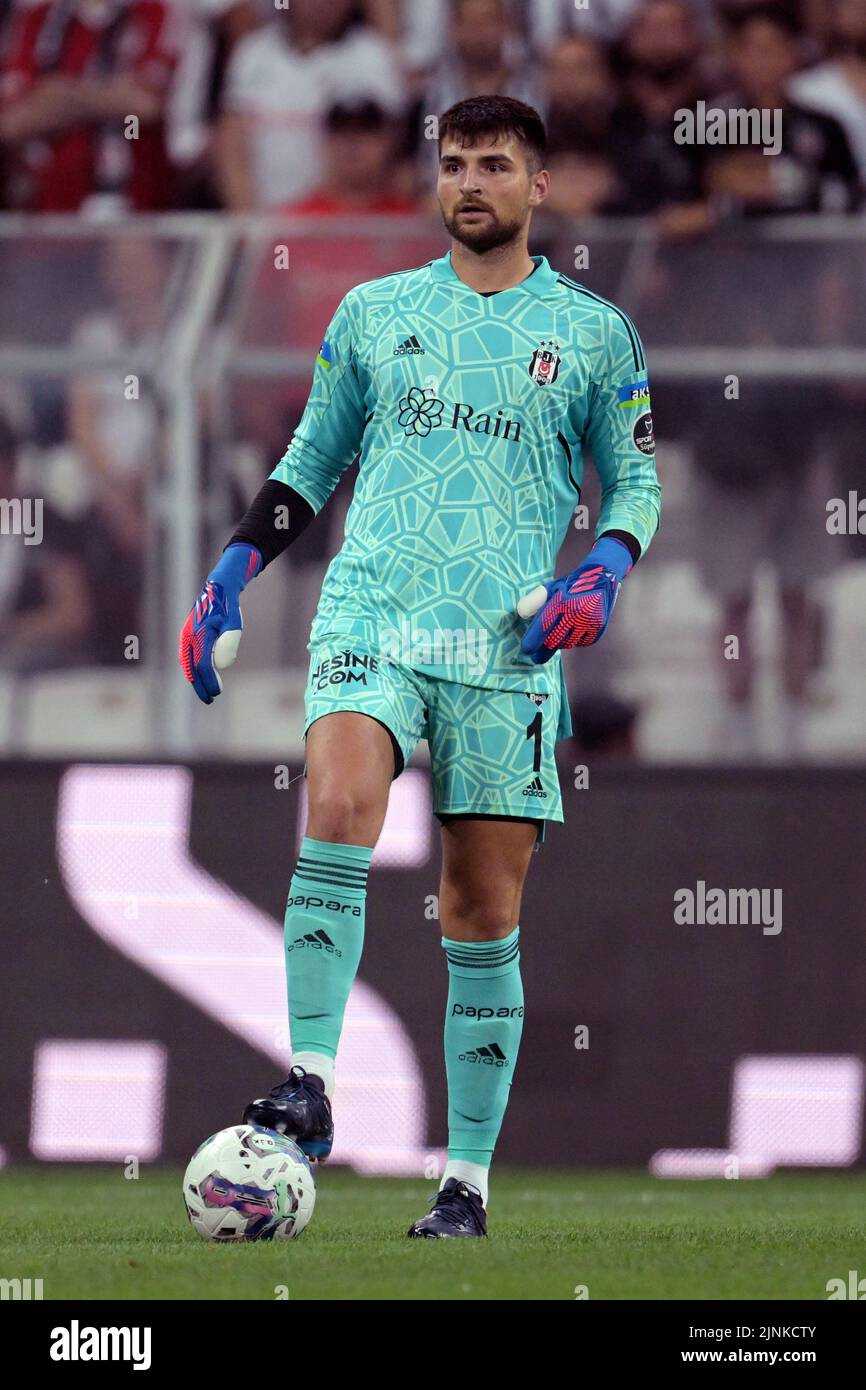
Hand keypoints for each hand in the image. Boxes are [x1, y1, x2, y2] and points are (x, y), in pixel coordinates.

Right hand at [179, 543, 261, 703]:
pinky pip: (187, 658)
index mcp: (199, 635)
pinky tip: (200, 677)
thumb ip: (229, 642)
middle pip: (192, 668)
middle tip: (210, 700)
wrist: (217, 590)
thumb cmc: (228, 608)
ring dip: (196, 679)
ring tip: (206, 692)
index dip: (209, 681)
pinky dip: (192, 669)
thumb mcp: (234, 624)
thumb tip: (221, 665)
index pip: (203, 665)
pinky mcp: (187, 636)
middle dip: (200, 685)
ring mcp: (185, 636)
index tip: (216, 693)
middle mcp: (188, 637)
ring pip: (187, 664)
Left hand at [518, 537, 631, 663]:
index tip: (527, 650)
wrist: (602, 576)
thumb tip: (521, 614)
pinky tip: (573, 630)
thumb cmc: (570, 585)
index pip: (543, 625)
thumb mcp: (550, 588)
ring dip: (559, 642)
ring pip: (567, 643)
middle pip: (554, 640)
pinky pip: (581, 643)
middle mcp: (576, 612)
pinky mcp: (598, 627)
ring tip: (559, 632)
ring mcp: (588, 621)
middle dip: (543, 649)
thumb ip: (533, 601)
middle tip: (535, 654)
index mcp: (561, 600)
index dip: (533, 640)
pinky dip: (574, 640)